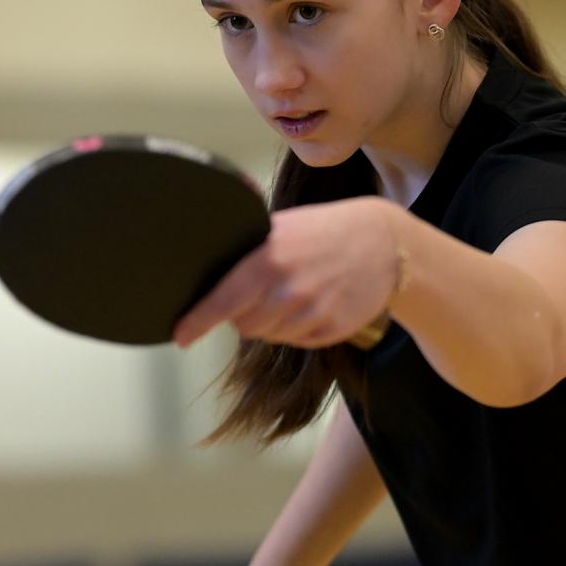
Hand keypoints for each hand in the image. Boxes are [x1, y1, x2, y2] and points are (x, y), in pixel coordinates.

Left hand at [173, 196, 402, 348]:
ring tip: (292, 292)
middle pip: (244, 325)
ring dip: (271, 322)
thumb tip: (209, 251)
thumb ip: (249, 245)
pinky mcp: (331, 331)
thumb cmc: (326, 230)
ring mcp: (313, 313)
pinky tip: (311, 302)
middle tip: (260, 292)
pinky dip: (295, 328)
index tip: (180, 335)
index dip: (198, 320)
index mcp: (271, 259)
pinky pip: (296, 341)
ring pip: (270, 336)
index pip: (225, 299)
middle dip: (243, 314)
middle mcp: (290, 290)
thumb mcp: (285, 224)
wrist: (385, 244)